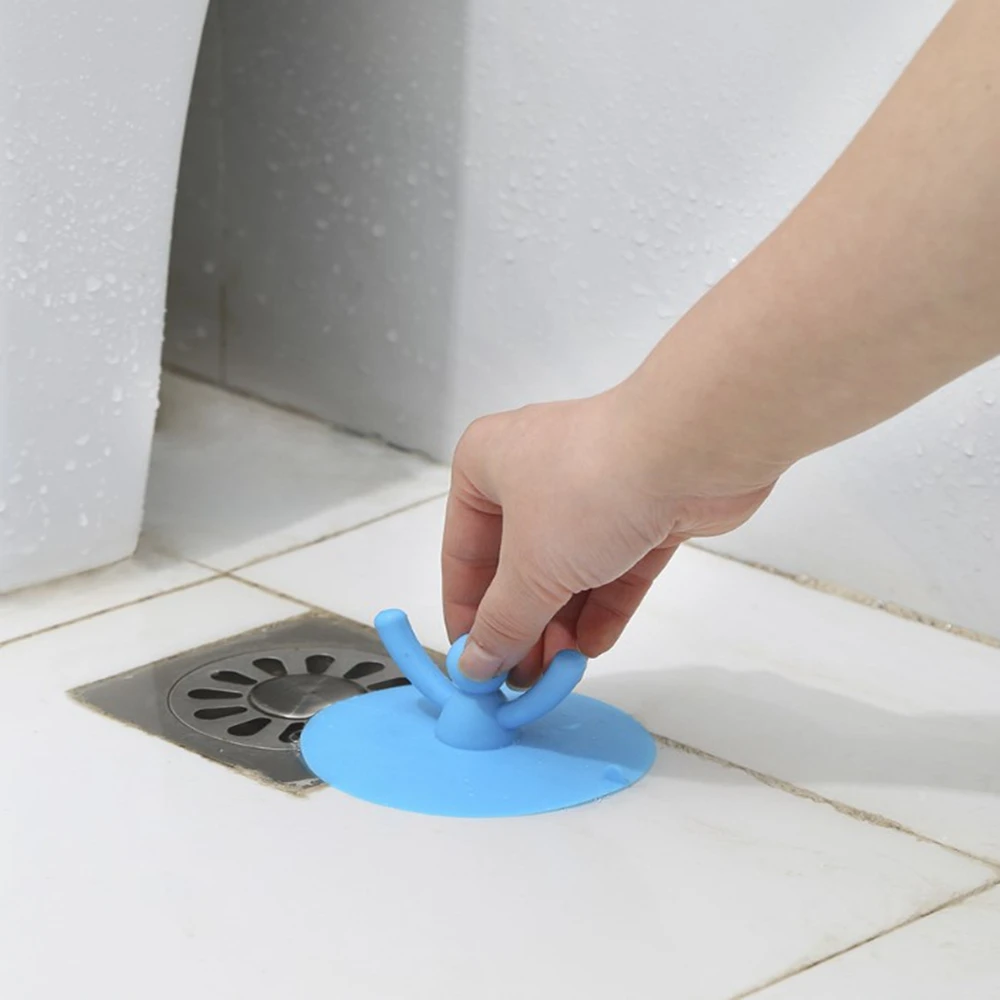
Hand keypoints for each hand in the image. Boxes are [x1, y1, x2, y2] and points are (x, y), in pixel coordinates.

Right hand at [442, 386, 780, 684]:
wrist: (691, 449)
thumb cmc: (588, 489)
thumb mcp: (530, 569)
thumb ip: (502, 624)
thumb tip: (475, 667)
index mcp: (486, 465)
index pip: (463, 553)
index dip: (466, 614)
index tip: (473, 666)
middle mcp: (534, 472)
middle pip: (517, 565)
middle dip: (522, 625)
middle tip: (522, 680)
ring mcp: (592, 490)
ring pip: (568, 570)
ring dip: (561, 624)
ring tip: (558, 673)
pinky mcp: (642, 510)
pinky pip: (613, 568)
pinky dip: (602, 608)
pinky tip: (591, 648)